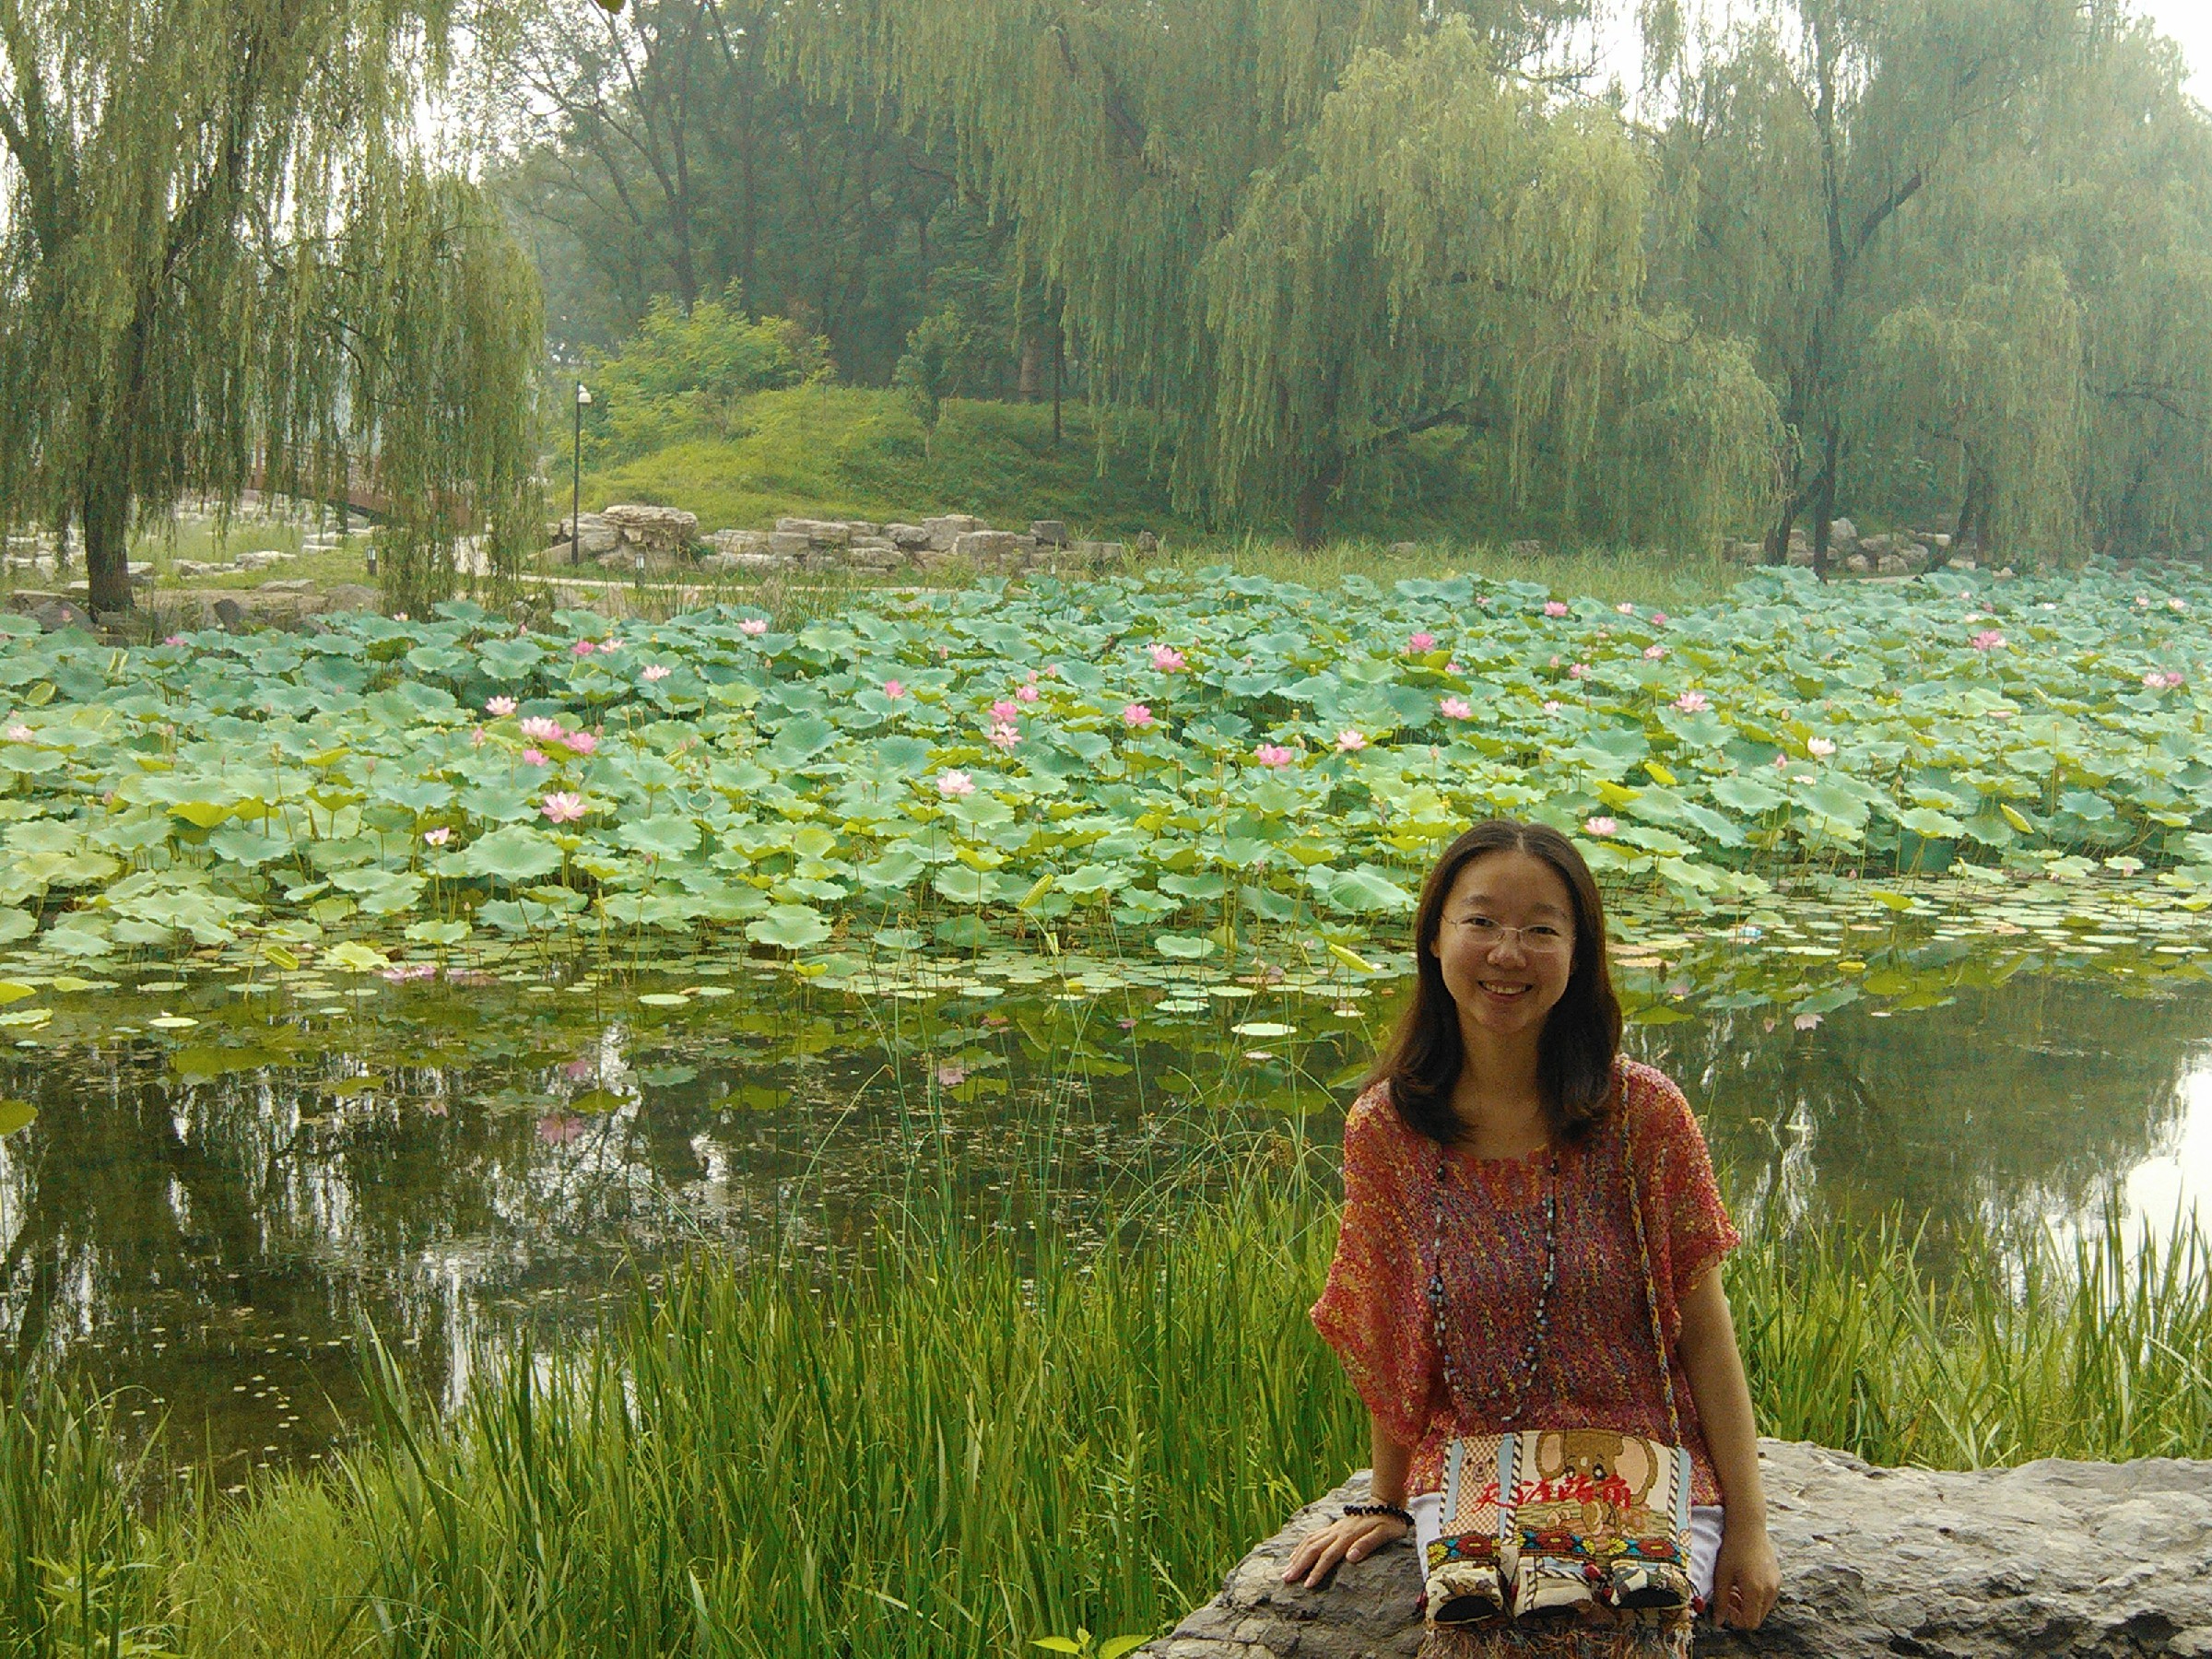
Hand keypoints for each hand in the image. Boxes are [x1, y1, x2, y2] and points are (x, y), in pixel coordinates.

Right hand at [1281, 1512, 1408, 1589]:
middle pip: (1313, 1548)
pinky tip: (1296, 1553)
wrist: (1387, 1504)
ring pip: (1310, 1541)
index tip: (1307, 1585)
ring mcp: (1334, 1529)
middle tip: (1286, 1578)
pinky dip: (1302, 1545)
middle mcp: (1337, 1532)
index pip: (1328, 1556)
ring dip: (1297, 1555)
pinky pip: (1313, 1535)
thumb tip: (1351, 1557)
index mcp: (1348, 1536)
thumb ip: (1367, 1544)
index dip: (1316, 1571)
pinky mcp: (1334, 1527)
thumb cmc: (1389, 1523)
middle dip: (1298, 1565)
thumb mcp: (1385, 1534)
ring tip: (1286, 1569)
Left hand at [1710, 1520, 1780, 1628]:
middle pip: (1757, 1617)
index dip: (1736, 1619)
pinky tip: (1744, 1580)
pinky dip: (1756, 1596)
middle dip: (1741, 1612)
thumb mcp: (1722, 1575)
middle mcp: (1770, 1590)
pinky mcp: (1778, 1579)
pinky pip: (1767, 1597)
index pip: (1750, 1623)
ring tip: (1735, 1586)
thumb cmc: (1732, 1549)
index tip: (1726, 1604)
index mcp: (1756, 1591)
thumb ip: (1720, 1601)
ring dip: (1748, 1604)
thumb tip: (1717, 1622)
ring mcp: (1776, 1585)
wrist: (1748, 1527)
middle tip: (1729, 1595)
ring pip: (1763, 1608)